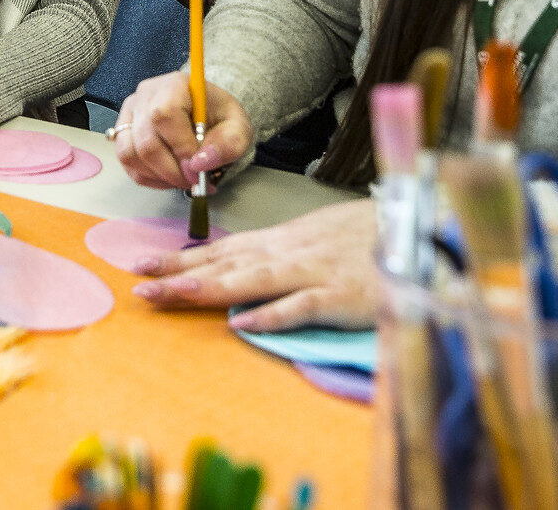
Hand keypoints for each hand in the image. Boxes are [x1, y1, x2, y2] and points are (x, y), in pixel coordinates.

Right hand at [111, 69, 251, 189]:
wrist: (206, 115)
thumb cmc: (219, 118)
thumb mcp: (238, 128)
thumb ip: (228, 144)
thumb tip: (200, 164)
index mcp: (175, 84)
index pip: (165, 114)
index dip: (180, 146)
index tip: (197, 165)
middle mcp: (146, 95)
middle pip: (146, 140)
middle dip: (171, 170)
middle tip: (194, 181)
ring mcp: (130, 113)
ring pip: (131, 153)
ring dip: (159, 176)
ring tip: (182, 179)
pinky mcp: (122, 132)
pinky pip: (127, 163)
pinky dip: (149, 177)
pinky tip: (168, 176)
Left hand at [131, 198, 380, 330]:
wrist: (419, 234)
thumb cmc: (366, 238)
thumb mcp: (315, 240)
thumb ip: (279, 254)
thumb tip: (243, 268)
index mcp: (280, 243)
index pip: (220, 251)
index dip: (179, 258)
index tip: (140, 265)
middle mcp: (289, 254)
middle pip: (227, 265)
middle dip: (180, 274)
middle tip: (138, 285)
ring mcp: (314, 274)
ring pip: (255, 280)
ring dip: (213, 286)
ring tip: (174, 294)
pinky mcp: (341, 296)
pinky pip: (303, 306)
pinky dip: (274, 314)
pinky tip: (247, 324)